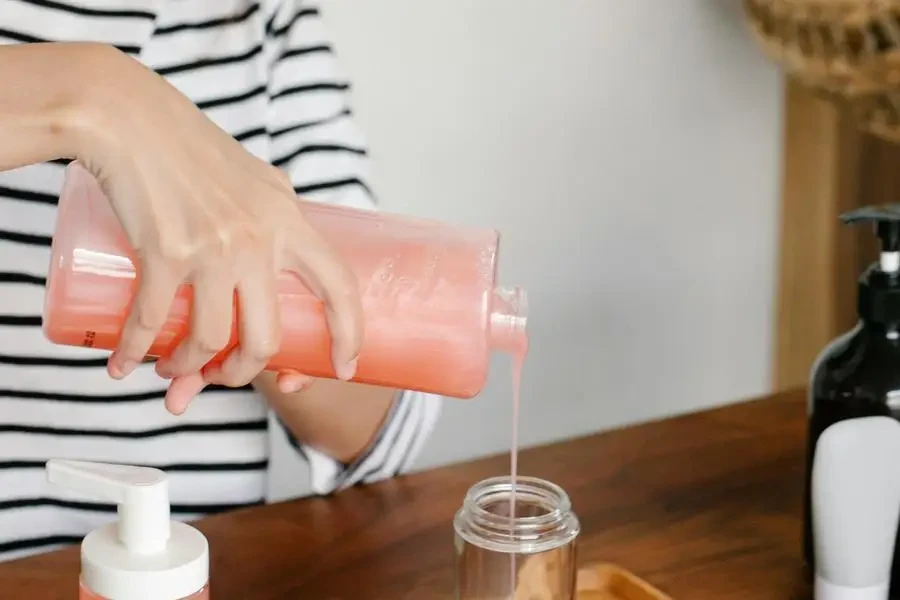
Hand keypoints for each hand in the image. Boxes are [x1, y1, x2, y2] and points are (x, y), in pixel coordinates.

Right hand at [70, 46, 361, 412]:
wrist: (129, 116)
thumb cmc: (190, 145)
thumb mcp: (254, 174)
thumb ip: (275, 202)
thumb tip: (288, 220)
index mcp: (289, 222)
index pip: (340, 286)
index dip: (350, 333)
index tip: (347, 366)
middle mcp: (259, 240)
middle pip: (268, 335)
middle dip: (246, 371)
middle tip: (224, 375)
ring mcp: (214, 248)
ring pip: (211, 339)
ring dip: (189, 368)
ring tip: (172, 370)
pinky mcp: (165, 251)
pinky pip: (151, 322)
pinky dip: (135, 352)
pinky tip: (124, 364)